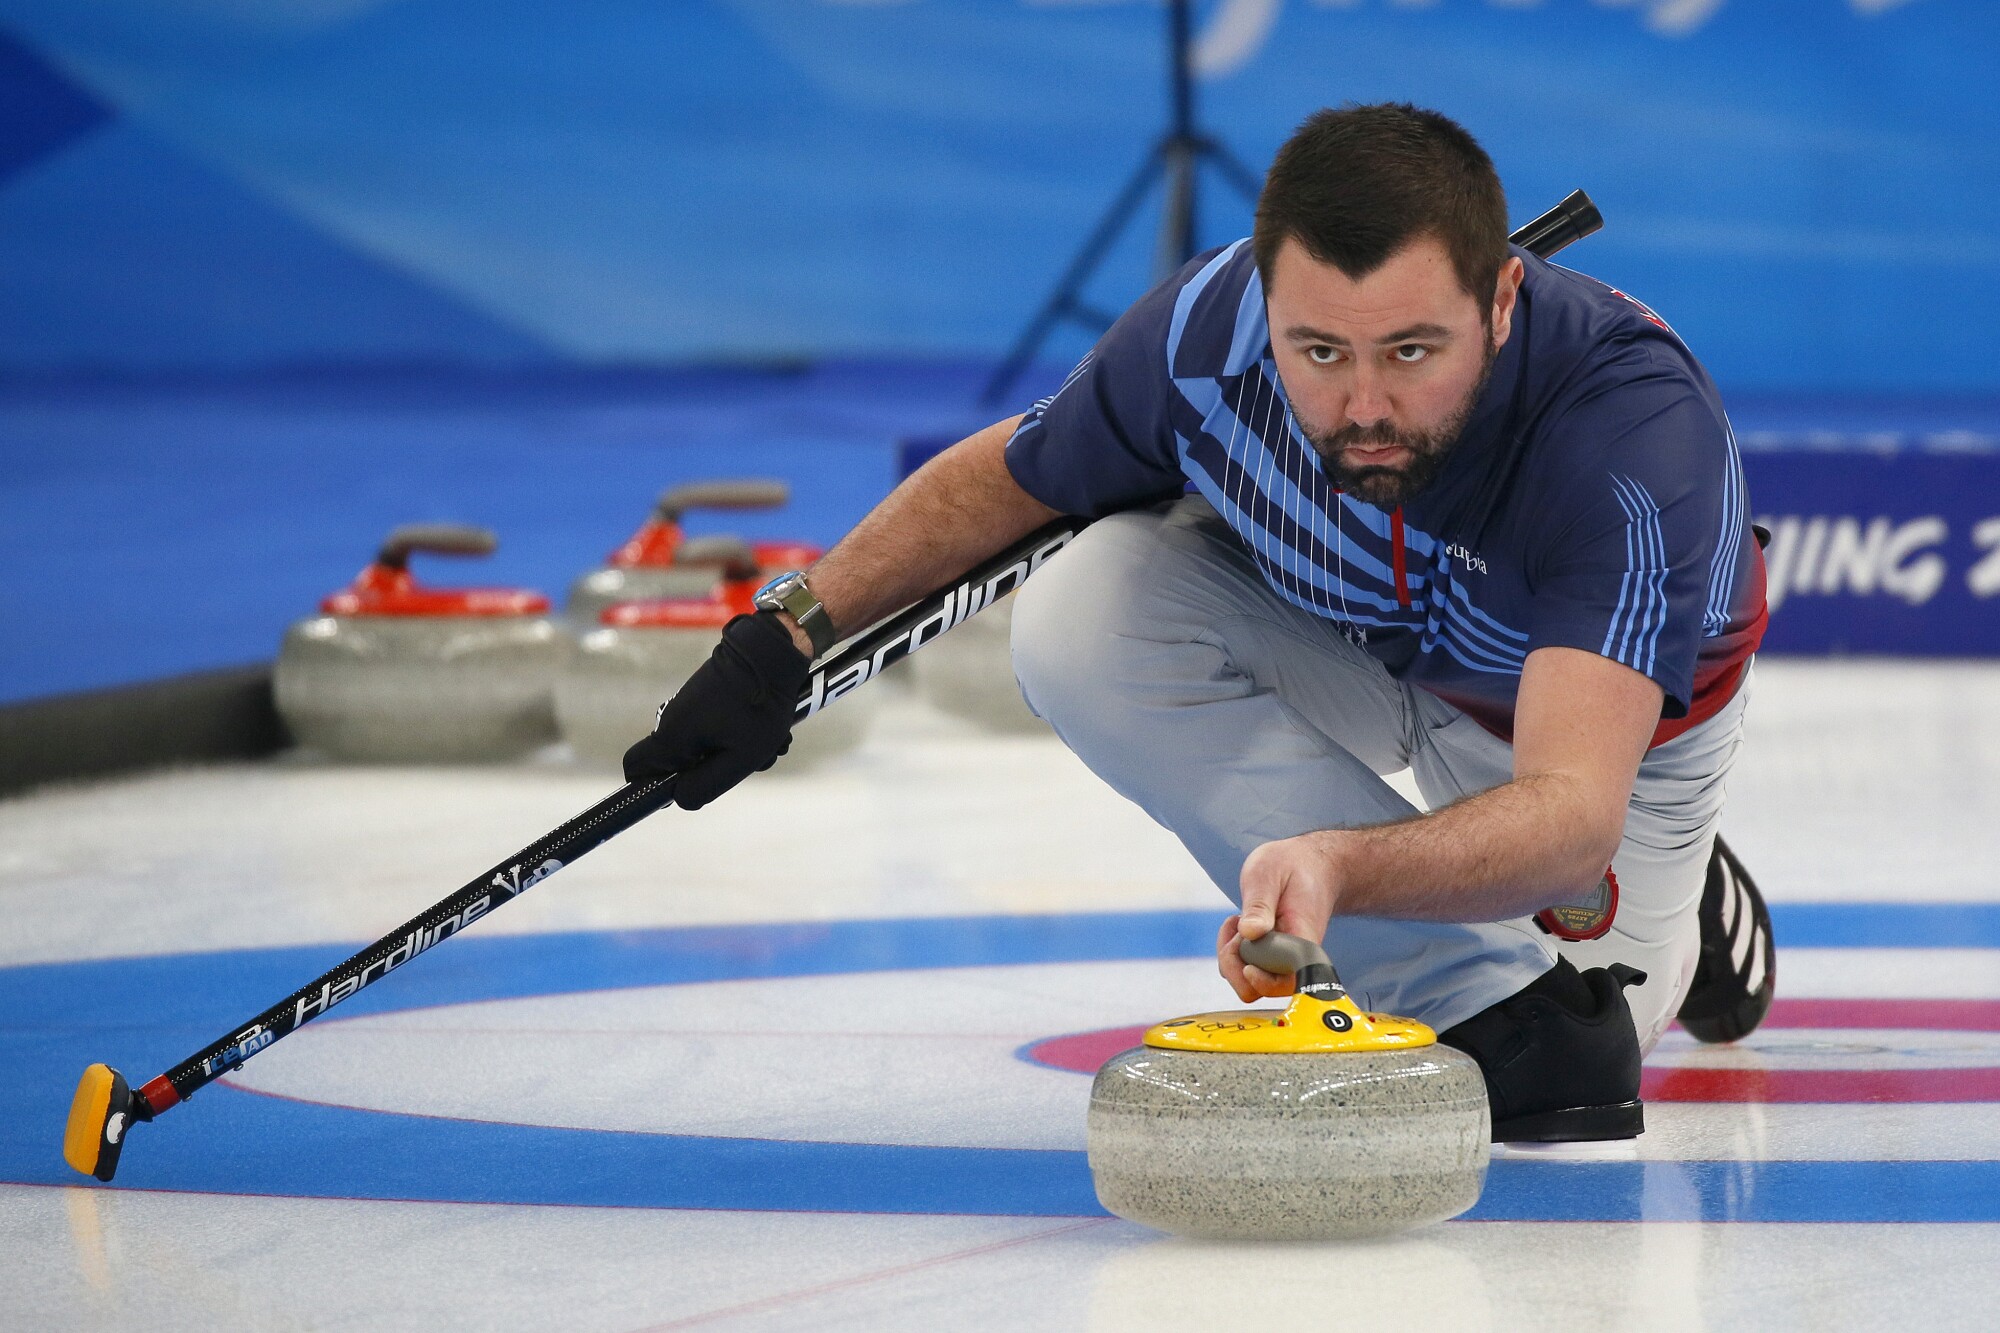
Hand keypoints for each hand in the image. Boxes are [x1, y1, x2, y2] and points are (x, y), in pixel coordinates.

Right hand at [622, 611, 810, 808]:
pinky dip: (741, 733)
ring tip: (766, 741)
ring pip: (707, 746)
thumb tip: (679, 798)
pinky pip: (720, 728)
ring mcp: (691, 706)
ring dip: (736, 751)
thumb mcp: (739, 759)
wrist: (771, 653)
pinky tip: (766, 726)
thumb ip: (705, 785)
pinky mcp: (708, 696)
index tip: (687, 787)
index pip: (634, 769)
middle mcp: (673, 719)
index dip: (652, 786)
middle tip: (746, 761)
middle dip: (713, 770)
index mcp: (671, 736)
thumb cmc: (758, 709)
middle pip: (681, 763)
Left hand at [1216, 834, 1342, 1002]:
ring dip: (1231, 954)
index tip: (1243, 948)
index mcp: (1303, 944)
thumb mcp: (1269, 874)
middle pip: (1256, 989)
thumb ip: (1259, 904)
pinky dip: (1231, 950)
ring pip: (1244, 981)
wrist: (1313, 866)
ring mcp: (1280, 962)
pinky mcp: (1269, 958)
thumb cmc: (1295, 867)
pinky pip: (1242, 968)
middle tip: (1238, 924)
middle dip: (1234, 960)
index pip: (1284, 983)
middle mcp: (1294, 961)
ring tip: (1238, 919)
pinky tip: (1238, 924)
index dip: (1260, 979)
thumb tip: (1249, 933)